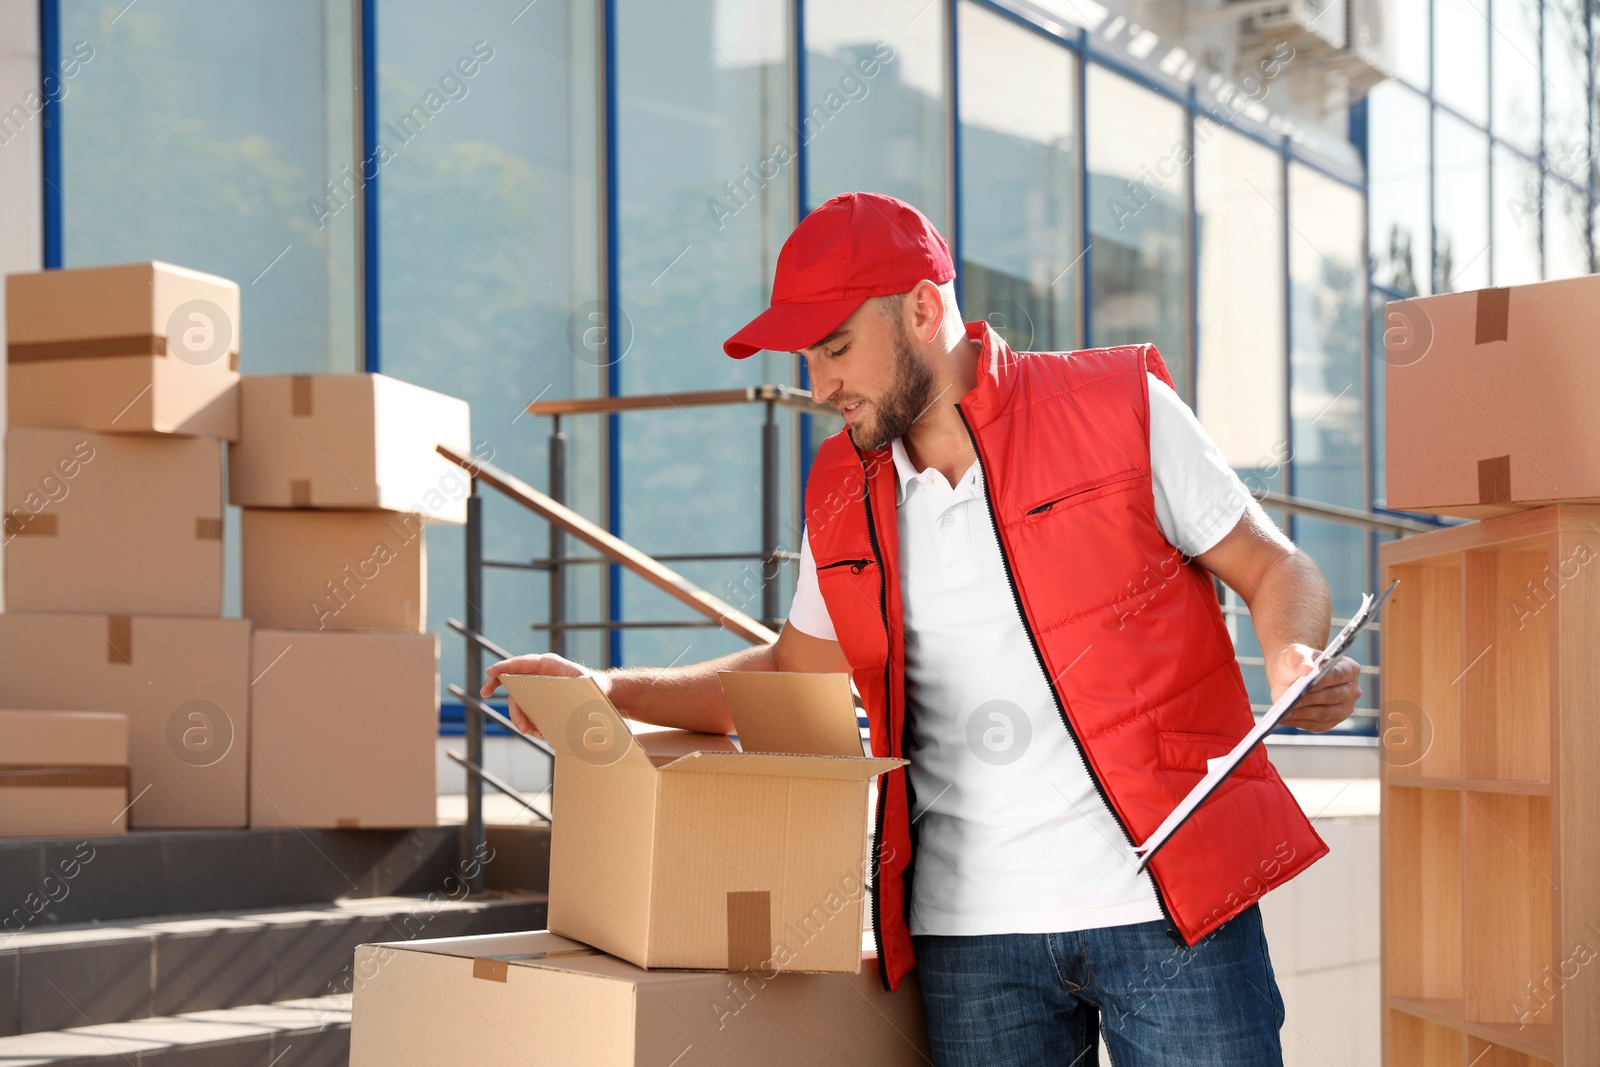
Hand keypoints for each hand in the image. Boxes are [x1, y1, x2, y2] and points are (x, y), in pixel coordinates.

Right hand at [480, 652, 606, 737]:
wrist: (602, 694)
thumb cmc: (594, 686)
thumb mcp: (587, 684)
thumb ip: (576, 685)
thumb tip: (569, 693)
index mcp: (548, 665)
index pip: (521, 663)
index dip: (504, 667)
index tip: (490, 673)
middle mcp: (539, 674)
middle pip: (513, 682)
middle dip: (501, 692)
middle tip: (485, 695)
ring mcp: (538, 687)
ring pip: (519, 701)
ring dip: (519, 717)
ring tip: (530, 731)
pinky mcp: (540, 699)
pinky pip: (527, 710)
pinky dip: (527, 721)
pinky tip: (537, 732)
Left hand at [1268, 644, 1361, 731]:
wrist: (1290, 674)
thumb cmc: (1296, 661)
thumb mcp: (1294, 653)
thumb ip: (1300, 657)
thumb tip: (1306, 668)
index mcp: (1349, 668)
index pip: (1337, 675)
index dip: (1321, 682)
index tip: (1304, 686)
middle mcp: (1352, 689)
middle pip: (1332, 697)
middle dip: (1310, 700)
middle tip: (1292, 703)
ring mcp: (1344, 707)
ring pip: (1325, 714)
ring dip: (1304, 714)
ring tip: (1286, 712)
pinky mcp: (1333, 721)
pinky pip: (1318, 725)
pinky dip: (1301, 723)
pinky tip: (1286, 719)